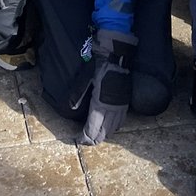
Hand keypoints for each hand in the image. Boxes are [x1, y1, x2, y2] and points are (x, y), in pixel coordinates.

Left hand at [77, 30, 136, 144]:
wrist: (117, 56)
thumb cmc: (100, 65)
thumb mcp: (86, 79)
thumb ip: (79, 93)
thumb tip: (71, 107)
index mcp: (100, 105)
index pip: (92, 129)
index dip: (85, 137)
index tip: (79, 139)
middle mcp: (112, 109)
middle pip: (103, 133)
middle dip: (94, 139)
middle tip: (86, 140)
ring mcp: (120, 107)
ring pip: (112, 129)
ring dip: (104, 134)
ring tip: (96, 135)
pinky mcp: (125, 102)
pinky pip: (120, 121)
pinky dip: (113, 127)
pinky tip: (109, 125)